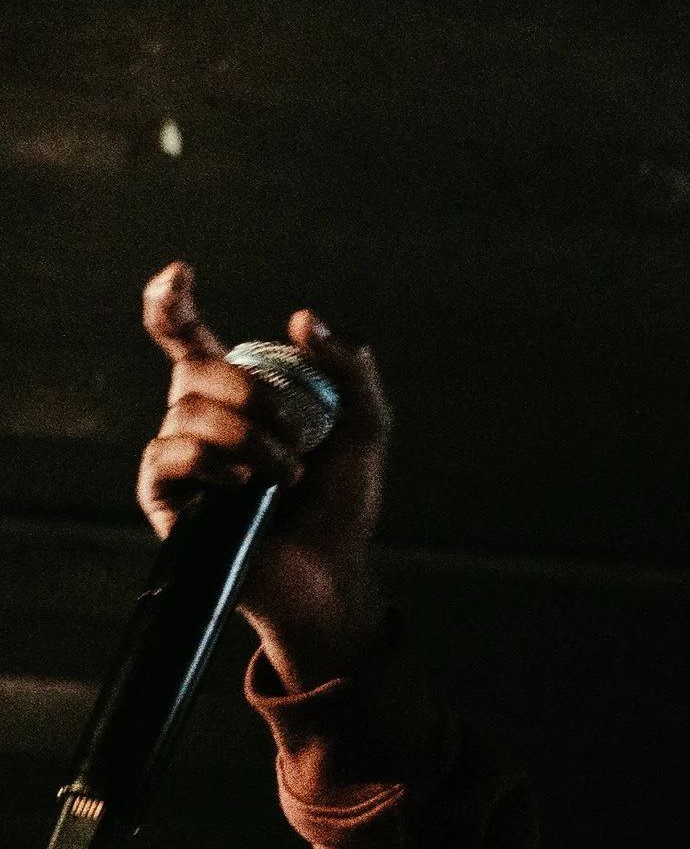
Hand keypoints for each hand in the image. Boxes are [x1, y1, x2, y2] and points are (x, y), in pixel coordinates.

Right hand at [136, 261, 392, 691]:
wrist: (332, 574)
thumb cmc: (341, 505)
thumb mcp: (364, 430)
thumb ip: (349, 372)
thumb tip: (305, 318)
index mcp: (234, 392)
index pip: (185, 336)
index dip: (171, 302)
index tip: (179, 274)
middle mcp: (197, 416)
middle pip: (197, 369)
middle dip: (252, 392)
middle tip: (299, 433)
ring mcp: (179, 457)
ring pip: (187, 412)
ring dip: (248, 437)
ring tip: (287, 475)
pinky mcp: (166, 497)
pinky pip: (169, 455)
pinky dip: (211, 459)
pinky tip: (245, 480)